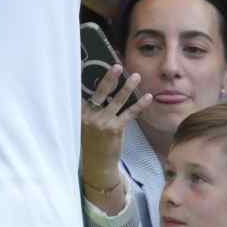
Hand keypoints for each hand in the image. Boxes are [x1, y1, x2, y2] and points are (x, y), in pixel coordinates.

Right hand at [80, 66, 152, 189]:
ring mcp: (102, 122)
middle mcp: (89, 115)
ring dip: (128, 87)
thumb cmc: (91, 140)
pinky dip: (139, 104)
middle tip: (117, 66)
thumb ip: (89, 108)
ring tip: (136, 77)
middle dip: (109, 78)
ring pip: (117, 100)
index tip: (92, 63)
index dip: (87, 77)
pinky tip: (147, 97)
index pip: (83, 90)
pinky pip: (129, 113)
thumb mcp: (84, 123)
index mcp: (79, 112)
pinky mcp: (115, 129)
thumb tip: (101, 90)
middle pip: (100, 92)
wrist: (97, 163)